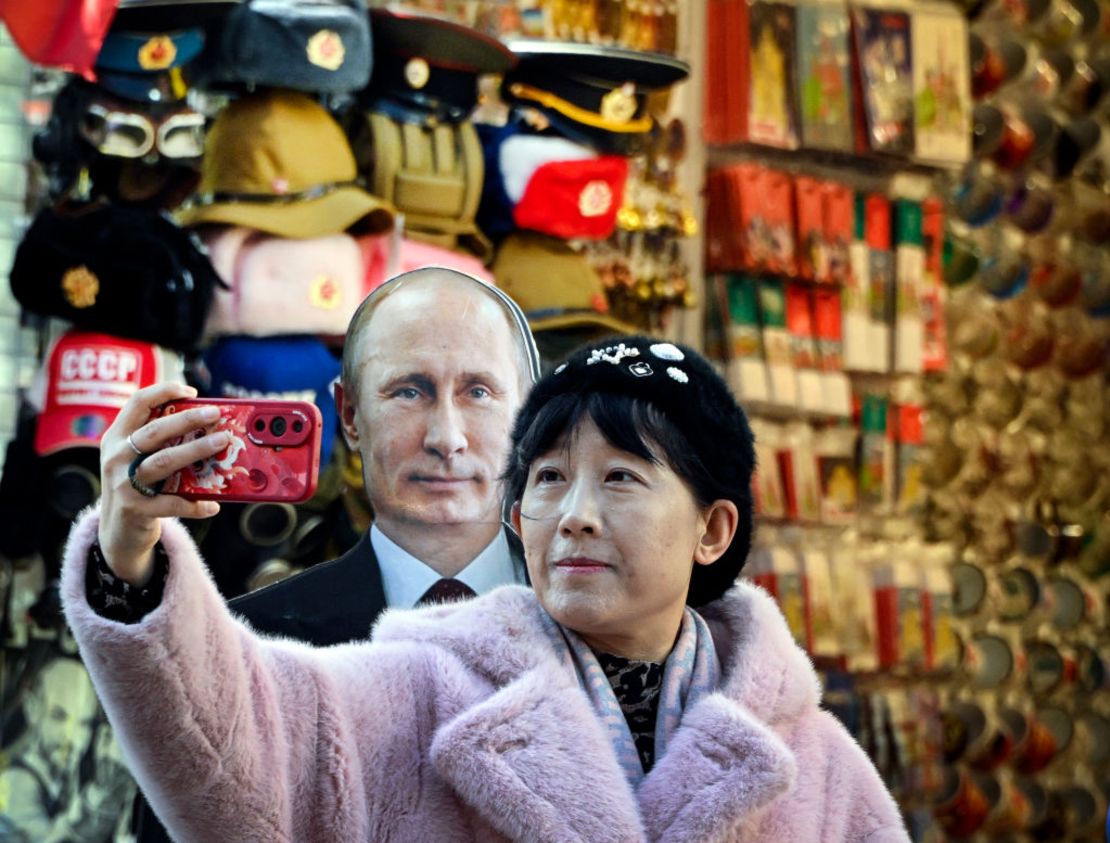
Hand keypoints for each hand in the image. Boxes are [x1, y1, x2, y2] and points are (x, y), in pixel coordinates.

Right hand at [98, 383, 228, 585]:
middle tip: (216, 414)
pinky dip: (195, 504)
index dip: (163, 392)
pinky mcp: (135, 509)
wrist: (117, 532)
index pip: (137, 403)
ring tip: (222, 442)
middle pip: (155, 431)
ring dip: (197, 450)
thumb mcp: (135, 459)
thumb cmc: (137, 487)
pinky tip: (214, 505)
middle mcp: (116, 457)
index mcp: (116, 438)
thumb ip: (158, 441)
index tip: (191, 391)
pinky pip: (172, 503)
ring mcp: (123, 484)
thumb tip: (206, 424)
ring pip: (164, 461)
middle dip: (188, 419)